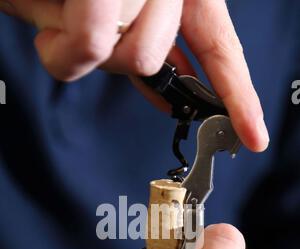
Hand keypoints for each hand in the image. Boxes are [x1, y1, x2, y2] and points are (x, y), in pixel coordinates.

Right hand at [0, 0, 268, 151]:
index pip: (219, 50)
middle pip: (153, 62)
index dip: (238, 98)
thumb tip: (166, 99)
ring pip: (132, 57)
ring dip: (87, 51)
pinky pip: (93, 43)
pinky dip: (67, 49)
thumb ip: (142, 60)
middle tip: (84, 32)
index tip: (252, 136)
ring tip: (64, 19)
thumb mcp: (107, 26)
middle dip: (112, 61)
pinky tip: (52, 25)